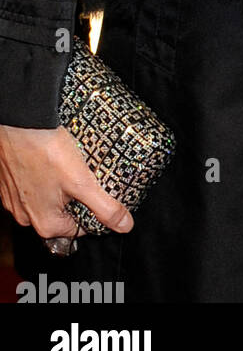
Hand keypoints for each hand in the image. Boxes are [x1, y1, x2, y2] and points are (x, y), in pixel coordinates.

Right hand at [0, 123, 133, 241]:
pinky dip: (46, 174)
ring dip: (62, 183)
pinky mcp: (10, 182)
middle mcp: (26, 217)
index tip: (101, 190)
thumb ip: (105, 207)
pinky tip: (54, 158)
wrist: (19, 122)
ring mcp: (15, 199)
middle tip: (86, 173)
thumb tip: (124, 225)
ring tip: (71, 163)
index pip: (81, 228)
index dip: (96, 209)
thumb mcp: (82, 182)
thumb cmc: (45, 150)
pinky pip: (35, 184)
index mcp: (45, 224)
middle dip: (79, 194)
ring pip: (49, 197)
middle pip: (64, 212)